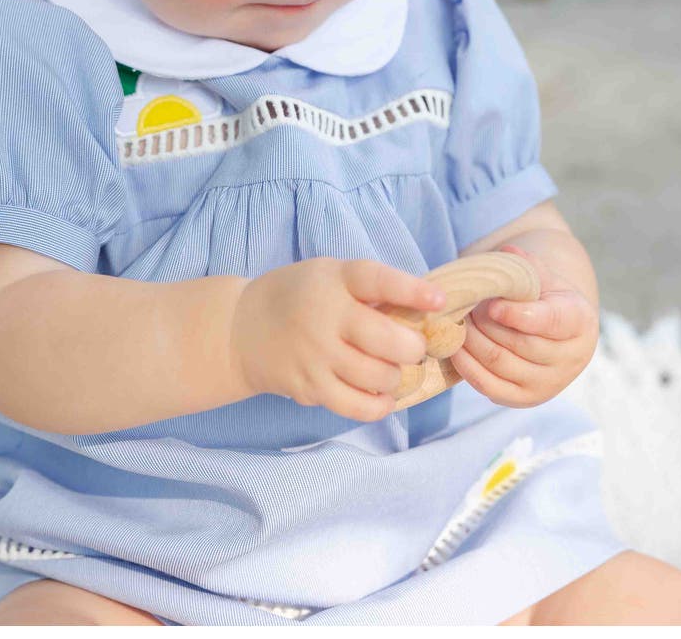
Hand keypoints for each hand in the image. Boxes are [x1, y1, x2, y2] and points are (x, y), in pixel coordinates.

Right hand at [229, 257, 445, 421]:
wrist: (242, 329)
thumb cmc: (300, 297)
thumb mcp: (330, 276)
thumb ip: (369, 290)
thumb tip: (425, 311)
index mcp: (334, 279)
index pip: (377, 281)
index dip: (411, 291)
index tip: (438, 300)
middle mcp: (324, 316)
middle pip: (386, 340)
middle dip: (413, 348)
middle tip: (414, 348)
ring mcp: (315, 355)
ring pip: (378, 376)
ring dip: (397, 377)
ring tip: (394, 370)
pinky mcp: (309, 386)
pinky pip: (357, 405)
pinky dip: (380, 405)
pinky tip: (383, 396)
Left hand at [449, 243, 598, 406]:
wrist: (557, 335)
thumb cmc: (547, 298)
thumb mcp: (544, 277)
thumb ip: (527, 265)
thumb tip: (507, 252)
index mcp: (579, 321)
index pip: (551, 321)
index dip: (518, 314)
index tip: (492, 305)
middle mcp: (570, 358)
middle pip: (520, 344)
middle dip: (485, 323)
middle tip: (465, 305)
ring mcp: (548, 384)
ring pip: (501, 363)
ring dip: (472, 341)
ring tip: (458, 321)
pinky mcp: (524, 399)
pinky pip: (489, 386)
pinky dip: (467, 366)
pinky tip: (454, 346)